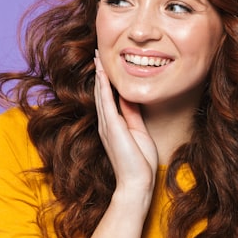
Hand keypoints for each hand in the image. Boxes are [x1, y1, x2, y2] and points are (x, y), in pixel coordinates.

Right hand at [94, 51, 157, 193]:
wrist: (136, 183)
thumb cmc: (140, 164)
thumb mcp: (139, 133)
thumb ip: (133, 116)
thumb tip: (130, 99)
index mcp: (114, 126)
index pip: (109, 99)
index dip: (107, 81)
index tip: (106, 66)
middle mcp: (107, 124)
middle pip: (101, 93)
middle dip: (100, 73)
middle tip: (97, 54)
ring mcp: (107, 126)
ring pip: (101, 94)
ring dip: (99, 75)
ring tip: (97, 58)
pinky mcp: (112, 128)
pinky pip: (106, 103)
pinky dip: (103, 87)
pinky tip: (103, 74)